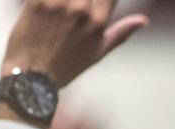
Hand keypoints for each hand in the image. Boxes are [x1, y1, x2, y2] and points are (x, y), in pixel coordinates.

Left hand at [1, 0, 148, 88]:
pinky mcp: (35, 2)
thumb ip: (121, 33)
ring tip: (60, 13)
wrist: (31, 75)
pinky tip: (48, 10)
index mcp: (97, 23)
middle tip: (72, 14)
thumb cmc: (65, 67)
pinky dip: (48, 1)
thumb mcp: (98, 53)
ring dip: (64, 2)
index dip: (104, 0)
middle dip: (80, 2)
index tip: (97, 4)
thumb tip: (144, 20)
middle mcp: (79, 11)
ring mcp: (56, 5)